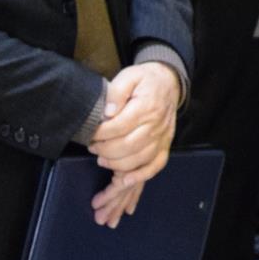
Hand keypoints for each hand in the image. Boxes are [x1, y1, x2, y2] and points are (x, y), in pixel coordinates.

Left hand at [88, 63, 183, 225]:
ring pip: (140, 159)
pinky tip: (124, 183)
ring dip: (118, 166)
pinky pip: (155, 166)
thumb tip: (107, 112)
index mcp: (147, 107)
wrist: (168, 82)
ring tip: (102, 160)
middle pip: (129, 146)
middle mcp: (157, 125)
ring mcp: (162, 138)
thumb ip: (117, 92)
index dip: (102, 134)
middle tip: (92, 149)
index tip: (90, 135)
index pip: (120, 126)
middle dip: (106, 151)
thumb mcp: (129, 76)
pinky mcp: (164, 146)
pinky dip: (140, 176)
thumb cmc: (144, 80)